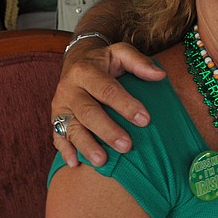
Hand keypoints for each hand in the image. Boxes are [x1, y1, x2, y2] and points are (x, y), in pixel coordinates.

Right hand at [52, 41, 165, 167]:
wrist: (77, 60)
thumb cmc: (105, 61)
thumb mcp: (121, 53)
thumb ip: (139, 63)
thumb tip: (160, 75)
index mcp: (86, 71)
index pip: (106, 89)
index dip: (125, 104)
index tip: (145, 120)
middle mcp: (69, 89)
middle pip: (87, 112)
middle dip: (107, 130)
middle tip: (126, 147)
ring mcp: (61, 106)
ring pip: (71, 127)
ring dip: (86, 145)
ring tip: (102, 161)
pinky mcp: (56, 119)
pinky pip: (58, 136)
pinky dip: (65, 151)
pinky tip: (76, 164)